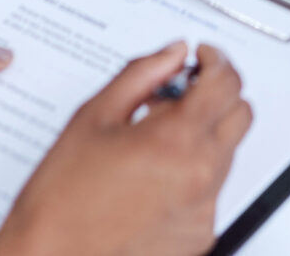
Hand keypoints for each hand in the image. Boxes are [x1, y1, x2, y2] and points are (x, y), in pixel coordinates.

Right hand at [0, 42, 253, 255]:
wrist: (50, 254)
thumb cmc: (63, 195)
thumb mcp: (95, 116)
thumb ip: (142, 73)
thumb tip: (172, 53)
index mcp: (176, 140)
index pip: (227, 82)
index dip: (216, 60)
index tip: (201, 58)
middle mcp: (200, 175)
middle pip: (239, 114)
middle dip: (217, 94)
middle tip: (182, 91)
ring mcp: (203, 208)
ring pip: (227, 151)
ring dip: (204, 134)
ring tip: (154, 139)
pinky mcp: (200, 233)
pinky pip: (212, 189)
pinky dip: (193, 172)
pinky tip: (154, 174)